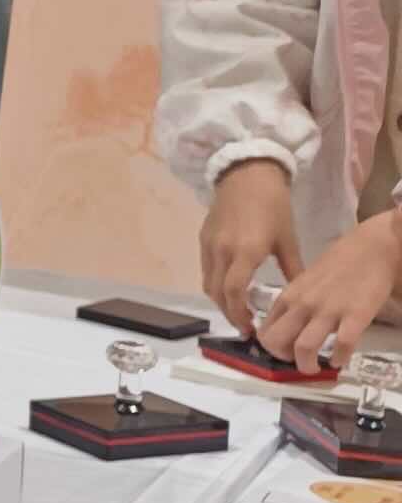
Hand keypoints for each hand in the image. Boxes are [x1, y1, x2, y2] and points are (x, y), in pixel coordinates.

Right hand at [199, 157, 300, 322]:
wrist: (247, 174)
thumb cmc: (273, 205)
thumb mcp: (288, 239)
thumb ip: (292, 269)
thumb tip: (298, 296)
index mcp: (246, 251)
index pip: (234, 292)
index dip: (239, 314)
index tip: (251, 329)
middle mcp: (222, 250)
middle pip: (217, 293)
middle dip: (229, 313)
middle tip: (245, 327)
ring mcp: (209, 244)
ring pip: (208, 283)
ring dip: (220, 301)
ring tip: (237, 310)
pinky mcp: (203, 238)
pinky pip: (205, 269)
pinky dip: (215, 284)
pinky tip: (230, 287)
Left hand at [260, 212, 401, 372]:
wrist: (372, 248)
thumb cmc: (340, 263)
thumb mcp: (307, 280)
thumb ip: (297, 301)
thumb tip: (289, 324)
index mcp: (290, 296)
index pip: (266, 328)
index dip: (270, 347)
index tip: (281, 353)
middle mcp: (304, 304)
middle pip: (277, 341)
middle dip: (282, 358)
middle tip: (295, 362)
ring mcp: (328, 310)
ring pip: (304, 347)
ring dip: (307, 365)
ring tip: (315, 368)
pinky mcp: (355, 315)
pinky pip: (342, 345)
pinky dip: (339, 358)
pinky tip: (341, 360)